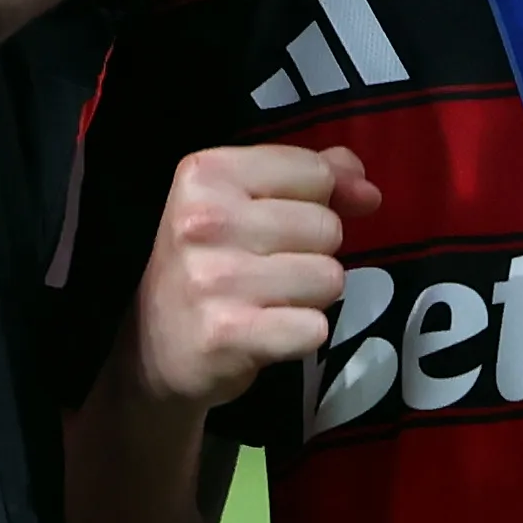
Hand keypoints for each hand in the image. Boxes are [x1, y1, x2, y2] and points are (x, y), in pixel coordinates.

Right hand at [134, 141, 370, 411]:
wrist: (154, 349)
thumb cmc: (208, 265)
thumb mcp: (242, 202)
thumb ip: (310, 179)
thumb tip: (368, 190)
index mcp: (206, 173)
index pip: (315, 172)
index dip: (314, 202)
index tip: (278, 224)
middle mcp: (205, 220)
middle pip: (327, 227)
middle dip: (312, 253)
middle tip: (266, 270)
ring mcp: (215, 278)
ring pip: (329, 278)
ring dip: (309, 297)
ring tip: (267, 301)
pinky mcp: (229, 334)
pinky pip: (315, 328)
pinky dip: (301, 336)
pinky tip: (266, 333)